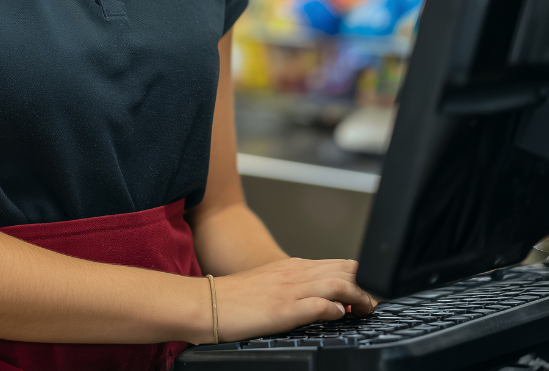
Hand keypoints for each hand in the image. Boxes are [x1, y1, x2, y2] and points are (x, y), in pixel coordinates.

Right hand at [212, 257, 375, 341]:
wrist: (207, 303)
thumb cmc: (236, 299)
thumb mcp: (270, 285)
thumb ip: (297, 289)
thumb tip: (325, 302)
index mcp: (292, 267)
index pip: (337, 265)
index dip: (359, 278)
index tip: (368, 295)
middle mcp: (293, 273)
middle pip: (343, 270)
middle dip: (365, 285)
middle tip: (373, 303)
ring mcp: (288, 290)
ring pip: (336, 283)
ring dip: (358, 297)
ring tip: (366, 310)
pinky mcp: (282, 310)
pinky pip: (317, 306)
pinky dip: (334, 309)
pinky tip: (340, 315)